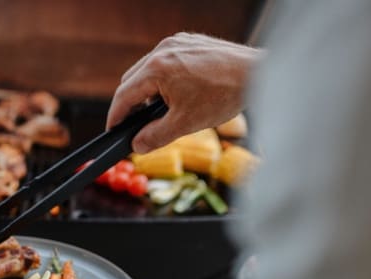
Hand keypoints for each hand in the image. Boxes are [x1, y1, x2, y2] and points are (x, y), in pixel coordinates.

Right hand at [106, 32, 262, 152]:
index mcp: (157, 68)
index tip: (113, 130)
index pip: (124, 94)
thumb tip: (137, 145)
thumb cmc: (224, 95)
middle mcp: (163, 50)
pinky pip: (166, 61)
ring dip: (147, 90)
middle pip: (132, 80)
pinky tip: (176, 93)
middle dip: (131, 104)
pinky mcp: (189, 41)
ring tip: (159, 111)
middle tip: (135, 125)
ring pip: (148, 69)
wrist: (258, 73)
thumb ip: (155, 136)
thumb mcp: (185, 123)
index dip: (116, 116)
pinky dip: (164, 78)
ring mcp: (176, 43)